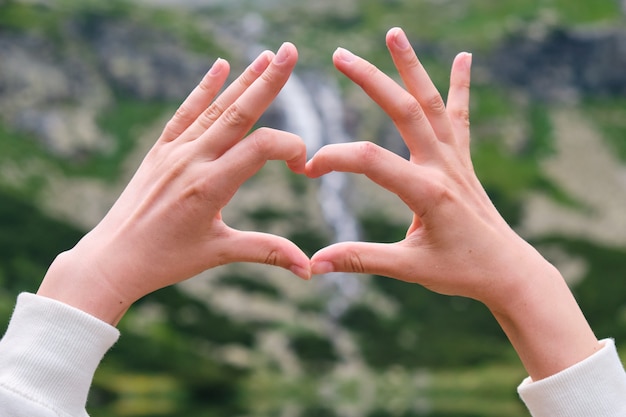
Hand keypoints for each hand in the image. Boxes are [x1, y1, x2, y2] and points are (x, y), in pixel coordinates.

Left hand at [38, 43, 309, 324]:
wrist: (113, 258)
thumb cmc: (167, 259)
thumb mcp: (220, 253)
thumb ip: (267, 252)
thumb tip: (309, 269)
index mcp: (211, 186)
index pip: (261, 148)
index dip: (290, 148)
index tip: (303, 166)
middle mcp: (192, 161)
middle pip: (239, 113)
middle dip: (269, 81)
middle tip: (291, 51)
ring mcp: (174, 152)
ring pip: (215, 108)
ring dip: (243, 80)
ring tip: (267, 55)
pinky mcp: (160, 150)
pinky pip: (185, 113)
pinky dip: (203, 89)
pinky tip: (220, 66)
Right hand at [306, 28, 599, 379]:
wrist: (510, 273)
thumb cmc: (461, 272)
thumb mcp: (408, 268)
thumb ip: (360, 259)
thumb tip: (314, 265)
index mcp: (427, 192)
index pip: (370, 160)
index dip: (334, 158)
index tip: (306, 168)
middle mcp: (443, 167)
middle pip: (404, 111)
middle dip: (371, 80)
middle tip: (341, 55)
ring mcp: (456, 160)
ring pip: (432, 103)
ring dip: (412, 67)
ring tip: (394, 33)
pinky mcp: (463, 161)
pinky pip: (460, 117)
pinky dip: (461, 85)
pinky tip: (464, 58)